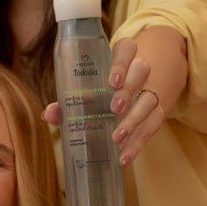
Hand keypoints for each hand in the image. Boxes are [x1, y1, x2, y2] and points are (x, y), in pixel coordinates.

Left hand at [42, 38, 165, 166]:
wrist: (141, 87)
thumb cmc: (105, 86)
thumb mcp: (89, 87)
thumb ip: (69, 99)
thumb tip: (48, 114)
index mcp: (122, 56)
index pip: (126, 49)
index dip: (121, 64)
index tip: (112, 82)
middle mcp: (140, 70)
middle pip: (141, 71)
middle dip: (128, 91)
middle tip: (114, 109)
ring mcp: (151, 90)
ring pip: (149, 100)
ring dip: (134, 120)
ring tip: (117, 138)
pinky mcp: (158, 111)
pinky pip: (152, 125)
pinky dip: (137, 143)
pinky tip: (124, 156)